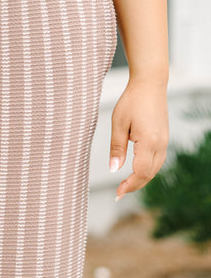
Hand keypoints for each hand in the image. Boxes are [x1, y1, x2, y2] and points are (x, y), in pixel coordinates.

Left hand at [108, 78, 168, 200]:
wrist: (150, 84)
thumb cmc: (132, 101)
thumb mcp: (118, 124)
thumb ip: (116, 148)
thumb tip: (114, 169)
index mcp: (149, 142)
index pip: (141, 172)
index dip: (130, 185)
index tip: (118, 193)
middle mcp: (160, 144)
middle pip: (149, 174)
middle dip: (134, 186)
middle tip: (119, 193)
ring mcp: (164, 141)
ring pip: (155, 169)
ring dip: (141, 179)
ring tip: (125, 185)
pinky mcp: (164, 138)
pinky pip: (157, 161)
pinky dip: (147, 170)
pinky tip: (136, 172)